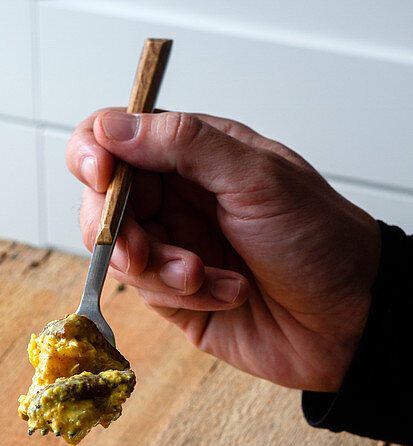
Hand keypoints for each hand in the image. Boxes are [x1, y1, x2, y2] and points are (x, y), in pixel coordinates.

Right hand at [66, 110, 381, 390]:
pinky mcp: (177, 298)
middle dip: (118, 228)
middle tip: (145, 249)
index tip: (102, 175)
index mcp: (195, 153)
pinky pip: (148, 295)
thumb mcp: (257, 177)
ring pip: (120, 253)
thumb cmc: (321, 240)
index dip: (95, 154)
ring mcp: (175, 247)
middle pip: (104, 201)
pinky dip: (183, 296)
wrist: (351, 319)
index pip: (116, 138)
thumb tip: (113, 126)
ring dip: (159, 270)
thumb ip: (183, 144)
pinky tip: (227, 293)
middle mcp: (178, 198)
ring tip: (205, 276)